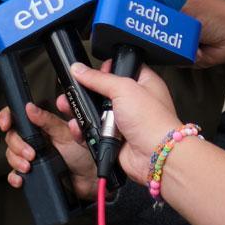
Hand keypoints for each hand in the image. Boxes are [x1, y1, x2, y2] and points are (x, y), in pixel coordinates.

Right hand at [0, 102, 95, 200]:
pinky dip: (14, 176)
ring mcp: (34, 156)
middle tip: (31, 153)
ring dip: (16, 160)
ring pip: (11, 155)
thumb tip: (31, 108)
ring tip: (29, 166)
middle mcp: (36, 140)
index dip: (7, 117)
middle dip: (16, 145)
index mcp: (43, 125)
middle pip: (12, 136)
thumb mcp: (66, 133)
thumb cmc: (85, 153)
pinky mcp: (35, 173)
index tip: (5, 124)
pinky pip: (15, 174)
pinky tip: (21, 178)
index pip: (18, 116)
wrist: (93, 179)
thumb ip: (48, 120)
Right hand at [69, 63, 183, 184]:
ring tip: (69, 106)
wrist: (155, 156)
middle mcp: (134, 102)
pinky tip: (78, 125)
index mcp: (143, 84)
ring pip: (96, 112)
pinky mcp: (115, 139)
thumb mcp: (124, 89)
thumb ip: (99, 78)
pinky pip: (94, 132)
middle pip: (105, 91)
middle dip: (87, 91)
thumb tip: (80, 69)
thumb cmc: (152, 121)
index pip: (123, 68)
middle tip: (75, 89)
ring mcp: (124, 121)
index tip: (96, 71)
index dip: (108, 68)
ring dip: (82, 110)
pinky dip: (85, 130)